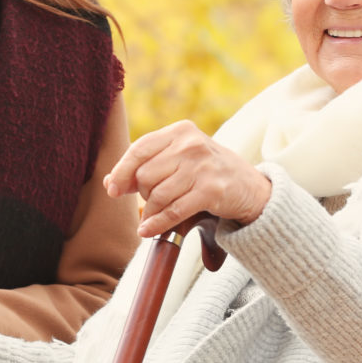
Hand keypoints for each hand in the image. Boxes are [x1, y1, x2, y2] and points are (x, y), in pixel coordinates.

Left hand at [103, 120, 271, 237]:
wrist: (251, 188)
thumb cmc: (208, 173)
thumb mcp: (180, 160)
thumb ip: (147, 166)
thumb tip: (110, 182)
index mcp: (180, 131)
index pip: (140, 149)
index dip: (122, 171)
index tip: (113, 190)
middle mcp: (191, 144)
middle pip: (146, 174)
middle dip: (143, 194)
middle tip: (151, 203)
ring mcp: (202, 166)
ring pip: (158, 194)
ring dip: (151, 212)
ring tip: (152, 219)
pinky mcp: (211, 190)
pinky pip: (173, 211)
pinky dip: (157, 224)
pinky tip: (148, 231)